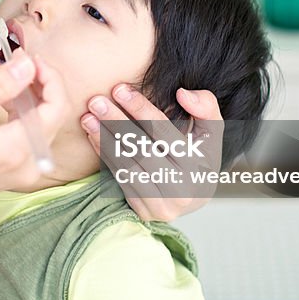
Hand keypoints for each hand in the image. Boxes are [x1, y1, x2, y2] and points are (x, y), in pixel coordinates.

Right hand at [0, 50, 69, 230]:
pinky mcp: (20, 168)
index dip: (49, 77)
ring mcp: (27, 168)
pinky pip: (30, 132)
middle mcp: (30, 162)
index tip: (28, 58)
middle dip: (33, 82)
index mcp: (17, 149)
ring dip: (23, 94)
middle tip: (8, 62)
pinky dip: (18, 111)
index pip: (56, 107)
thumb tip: (26, 65)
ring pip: (41, 119)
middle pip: (52, 112)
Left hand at [80, 85, 222, 221]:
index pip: (164, 133)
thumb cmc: (199, 155)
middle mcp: (182, 188)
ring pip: (127, 166)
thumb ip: (205, 107)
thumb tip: (183, 93)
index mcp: (200, 165)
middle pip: (142, 150)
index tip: (120, 89)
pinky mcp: (144, 210)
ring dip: (105, 139)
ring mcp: (162, 203)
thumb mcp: (210, 131)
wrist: (193, 196)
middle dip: (117, 123)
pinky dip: (105, 155)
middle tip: (96, 101)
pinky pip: (120, 178)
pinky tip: (93, 135)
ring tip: (88, 117)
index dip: (141, 110)